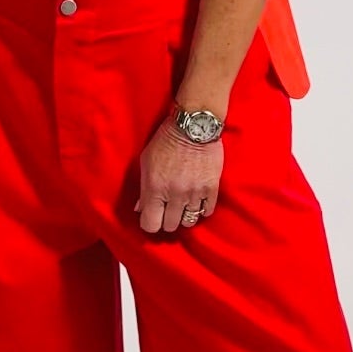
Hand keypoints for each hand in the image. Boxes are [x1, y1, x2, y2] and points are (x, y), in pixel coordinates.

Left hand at [134, 117, 223, 233]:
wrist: (194, 126)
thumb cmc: (166, 141)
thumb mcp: (146, 161)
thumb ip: (143, 187)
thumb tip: (141, 207)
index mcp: (155, 188)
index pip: (150, 224)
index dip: (150, 223)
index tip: (152, 217)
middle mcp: (174, 194)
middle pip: (170, 225)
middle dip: (167, 220)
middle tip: (168, 210)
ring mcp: (194, 192)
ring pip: (189, 221)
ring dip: (184, 215)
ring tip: (183, 206)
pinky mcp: (211, 188)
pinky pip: (207, 211)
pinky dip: (201, 209)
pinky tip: (197, 201)